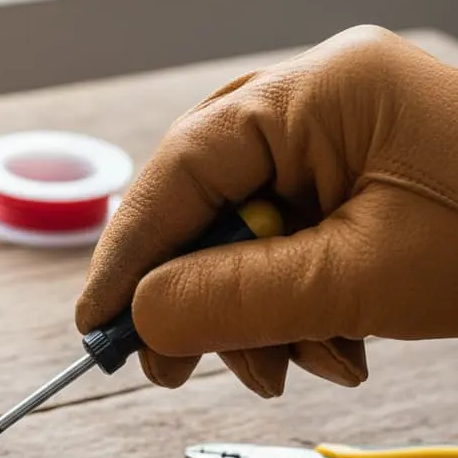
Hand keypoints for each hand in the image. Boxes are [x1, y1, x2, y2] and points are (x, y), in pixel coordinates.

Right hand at [76, 26, 457, 396]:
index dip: (129, 252)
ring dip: (253, 314)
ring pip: (242, 233)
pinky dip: (293, 307)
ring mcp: (340, 139)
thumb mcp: (362, 280)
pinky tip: (330, 345)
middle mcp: (320, 102)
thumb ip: (234, 296)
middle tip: (173, 366)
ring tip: (294, 365)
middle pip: (206, 203)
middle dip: (195, 296)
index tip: (96, 323)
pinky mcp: (356, 181)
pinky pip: (286, 244)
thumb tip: (140, 316)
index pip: (183, 168)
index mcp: (321, 91)